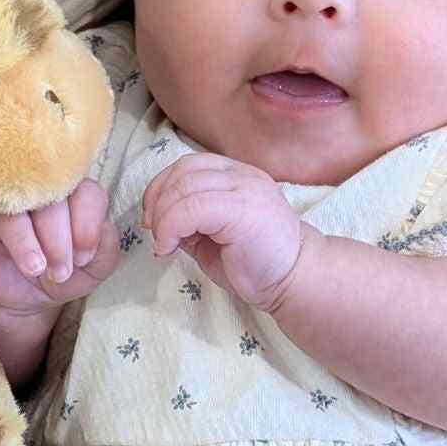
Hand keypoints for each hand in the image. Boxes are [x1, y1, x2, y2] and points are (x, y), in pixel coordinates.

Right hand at [0, 180, 121, 317]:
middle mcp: (37, 189)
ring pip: (9, 201)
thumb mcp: (92, 271)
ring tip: (34, 268)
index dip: (86, 225)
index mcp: (71, 195)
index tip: (83, 259)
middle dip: (57, 238)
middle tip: (59, 272)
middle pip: (48, 194)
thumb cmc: (60, 276)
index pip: (85, 191)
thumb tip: (104, 228)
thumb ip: (107, 250)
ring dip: (23, 237)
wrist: (24, 301)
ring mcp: (2, 200)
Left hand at [142, 152, 307, 309]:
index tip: (153, 219)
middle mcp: (242, 175)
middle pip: (183, 171)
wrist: (294, 280)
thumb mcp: (212, 235)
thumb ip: (189, 220)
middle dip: (157, 202)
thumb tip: (157, 219)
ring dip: (162, 218)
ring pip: (184, 188)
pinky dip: (170, 227)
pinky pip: (192, 208)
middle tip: (154, 233)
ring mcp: (245, 189)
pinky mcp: (243, 210)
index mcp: (236, 175)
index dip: (160, 187)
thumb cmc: (255, 263)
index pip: (188, 165)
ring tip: (164, 244)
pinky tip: (169, 248)